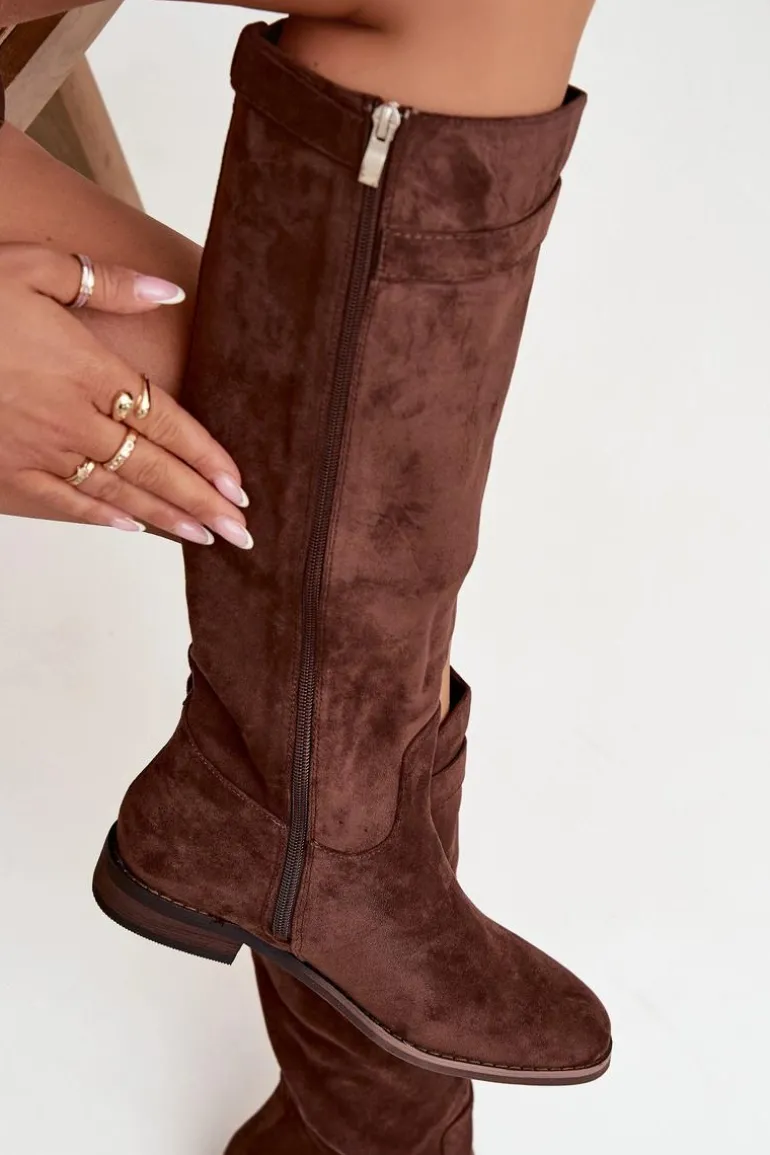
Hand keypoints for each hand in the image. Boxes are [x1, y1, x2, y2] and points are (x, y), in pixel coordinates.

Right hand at [0, 243, 252, 547]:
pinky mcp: (5, 473)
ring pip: (118, 493)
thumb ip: (105, 282)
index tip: (239, 484)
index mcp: (88, 369)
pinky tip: (133, 531)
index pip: (167, 421)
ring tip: (207, 538)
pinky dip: (101, 520)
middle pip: (154, 468)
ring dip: (167, 518)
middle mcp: (72, 419)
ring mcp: (38, 452)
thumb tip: (171, 290)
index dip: (207, 456)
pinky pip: (63, 504)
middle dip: (203, 503)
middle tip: (243, 532)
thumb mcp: (32, 266)